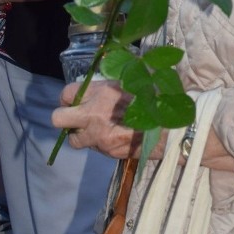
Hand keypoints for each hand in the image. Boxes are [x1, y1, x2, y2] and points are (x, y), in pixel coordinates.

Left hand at [52, 79, 233, 171]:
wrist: (175, 128)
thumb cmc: (159, 99)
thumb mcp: (136, 80)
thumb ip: (113, 83)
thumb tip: (98, 85)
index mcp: (102, 91)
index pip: (67, 93)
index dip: (69, 98)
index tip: (76, 100)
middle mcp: (95, 114)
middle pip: (59, 119)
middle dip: (66, 118)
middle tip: (78, 118)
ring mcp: (100, 136)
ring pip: (75, 140)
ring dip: (83, 135)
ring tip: (98, 130)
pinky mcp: (109, 152)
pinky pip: (96, 148)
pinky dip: (102, 143)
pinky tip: (118, 136)